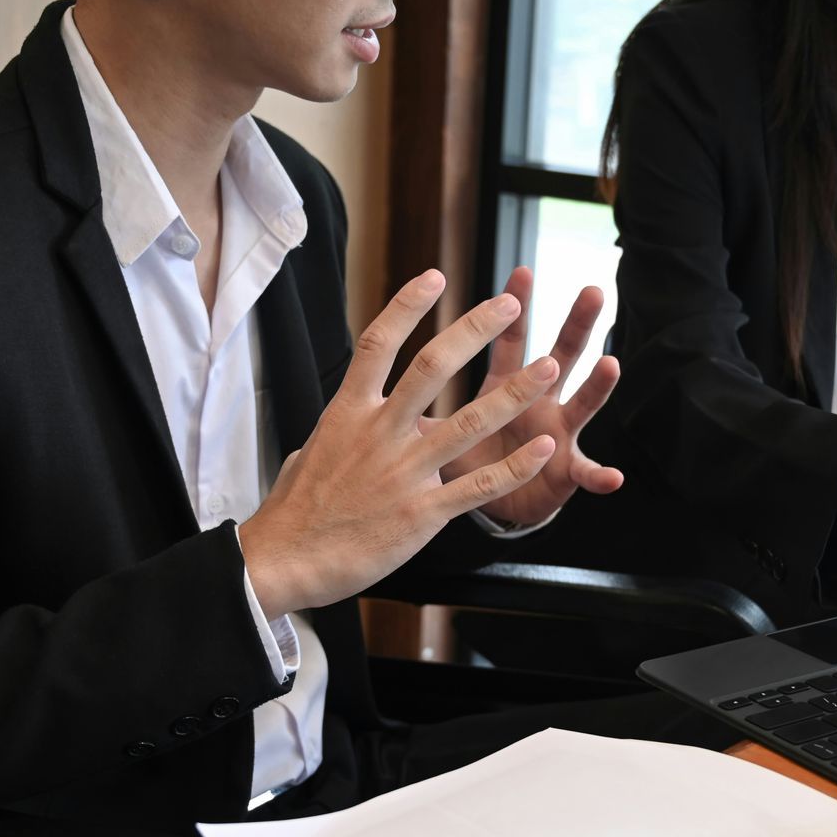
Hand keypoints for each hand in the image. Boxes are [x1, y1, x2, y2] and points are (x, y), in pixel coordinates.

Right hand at [238, 271, 559, 617]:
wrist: (287, 560)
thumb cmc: (297, 509)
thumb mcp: (312, 451)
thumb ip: (341, 427)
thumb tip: (347, 415)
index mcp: (348, 412)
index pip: (378, 343)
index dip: (408, 306)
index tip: (435, 276)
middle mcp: (379, 433)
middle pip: (432, 367)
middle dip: (475, 330)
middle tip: (509, 305)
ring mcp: (403, 473)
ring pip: (470, 423)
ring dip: (515, 393)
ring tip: (549, 366)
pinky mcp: (421, 513)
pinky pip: (478, 487)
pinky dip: (515, 467)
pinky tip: (542, 448)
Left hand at [430, 267, 622, 525]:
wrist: (491, 503)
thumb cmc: (463, 459)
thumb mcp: (437, 428)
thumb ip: (414, 401)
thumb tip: (369, 375)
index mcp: (504, 388)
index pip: (510, 339)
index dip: (513, 309)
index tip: (521, 272)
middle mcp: (539, 403)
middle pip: (561, 356)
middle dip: (576, 325)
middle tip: (593, 291)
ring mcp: (557, 434)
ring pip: (582, 404)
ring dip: (597, 385)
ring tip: (611, 363)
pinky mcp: (564, 473)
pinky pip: (584, 474)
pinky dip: (599, 476)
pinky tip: (614, 476)